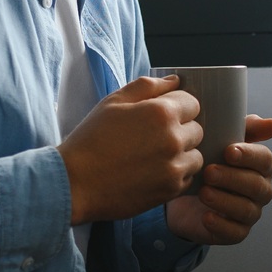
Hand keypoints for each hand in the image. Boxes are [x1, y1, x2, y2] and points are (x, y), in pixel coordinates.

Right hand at [58, 76, 202, 223]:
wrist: (75, 183)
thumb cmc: (91, 139)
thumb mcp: (113, 101)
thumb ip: (148, 86)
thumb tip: (175, 80)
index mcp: (161, 112)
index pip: (192, 103)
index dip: (177, 107)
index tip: (162, 115)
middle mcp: (173, 139)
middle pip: (197, 130)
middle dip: (181, 130)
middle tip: (154, 137)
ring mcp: (174, 167)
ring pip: (196, 156)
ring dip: (182, 154)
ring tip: (155, 156)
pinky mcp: (170, 190)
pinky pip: (187, 178)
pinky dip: (176, 175)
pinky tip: (153, 172)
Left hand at [164, 116, 271, 245]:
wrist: (185, 193)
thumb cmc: (210, 161)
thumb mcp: (222, 140)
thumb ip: (246, 129)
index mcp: (261, 166)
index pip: (265, 160)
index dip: (250, 156)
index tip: (229, 151)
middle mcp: (261, 190)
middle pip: (257, 186)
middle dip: (233, 178)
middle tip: (209, 171)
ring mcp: (250, 213)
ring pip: (247, 210)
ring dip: (225, 201)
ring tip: (204, 192)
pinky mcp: (236, 232)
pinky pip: (235, 233)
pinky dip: (221, 225)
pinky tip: (206, 217)